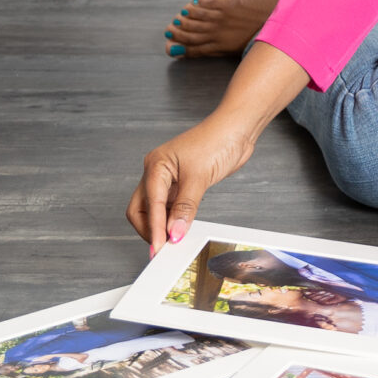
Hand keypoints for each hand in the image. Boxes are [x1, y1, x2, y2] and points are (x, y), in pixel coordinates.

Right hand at [127, 114, 257, 253]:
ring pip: (155, 209)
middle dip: (149, 229)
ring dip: (161, 226)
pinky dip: (172, 220)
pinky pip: (170, 206)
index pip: (149, 205)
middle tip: (162, 248)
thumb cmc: (217, 141)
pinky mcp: (182, 183)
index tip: (159, 249)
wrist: (236, 128)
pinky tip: (180, 229)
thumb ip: (185, 207)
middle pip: (141, 209)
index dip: (154, 229)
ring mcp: (169, 178)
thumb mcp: (200, 177)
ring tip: (172, 243)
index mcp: (155, 166)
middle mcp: (157, 172)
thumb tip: (174, 233)